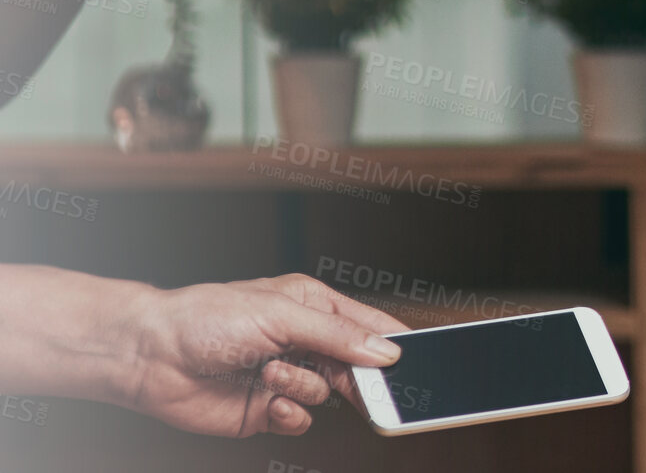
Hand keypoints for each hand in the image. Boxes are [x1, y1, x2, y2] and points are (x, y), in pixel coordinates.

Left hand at [112, 273, 405, 436]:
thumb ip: (337, 335)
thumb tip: (385, 352)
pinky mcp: (267, 410)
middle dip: (362, 379)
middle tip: (374, 391)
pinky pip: (301, 420)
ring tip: (272, 374)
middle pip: (356, 367)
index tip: (415, 362)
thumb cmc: (205, 318)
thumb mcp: (280, 315)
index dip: (394, 344)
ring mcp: (287, 377)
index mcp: (314, 307)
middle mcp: (304, 342)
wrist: (149, 357)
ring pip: (328, 395)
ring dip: (303, 388)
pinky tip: (270, 402)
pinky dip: (289, 414)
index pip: (369, 326)